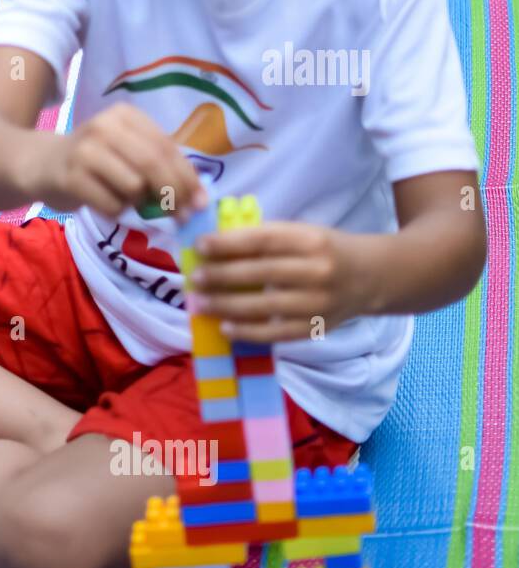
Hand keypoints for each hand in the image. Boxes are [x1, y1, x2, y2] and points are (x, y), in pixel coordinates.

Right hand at [28, 104, 205, 219]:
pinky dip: (116, 211)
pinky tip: (105, 203)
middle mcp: (105, 127)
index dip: (187, 176)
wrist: (41, 164)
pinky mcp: (71, 177)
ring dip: (138, 203)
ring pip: (133, 186)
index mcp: (125, 115)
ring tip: (126, 200)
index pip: (167, 147)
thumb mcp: (127, 151)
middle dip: (173, 194)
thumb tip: (198, 198)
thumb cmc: (94, 161)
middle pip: (153, 164)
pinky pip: (111, 204)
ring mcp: (85, 150)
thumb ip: (160, 166)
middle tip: (182, 216)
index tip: (200, 202)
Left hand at [185, 221, 363, 342]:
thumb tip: (214, 246)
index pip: (264, 240)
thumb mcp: (302, 234)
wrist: (372, 277)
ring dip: (227, 306)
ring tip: (200, 303)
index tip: (201, 246)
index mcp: (311, 240)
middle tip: (195, 278)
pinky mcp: (317, 327)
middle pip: (262, 273)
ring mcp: (319, 302)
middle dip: (223, 276)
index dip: (229, 243)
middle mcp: (318, 270)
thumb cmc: (324, 251)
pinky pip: (277, 334)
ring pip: (266, 307)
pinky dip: (248, 333)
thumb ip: (264, 239)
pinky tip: (225, 327)